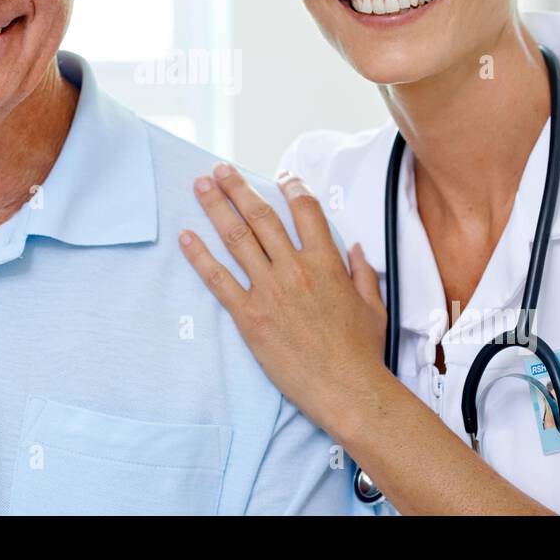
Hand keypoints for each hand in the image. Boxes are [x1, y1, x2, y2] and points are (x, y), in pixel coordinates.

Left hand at [177, 162, 387, 439]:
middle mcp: (296, 270)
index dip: (292, 188)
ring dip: (216, 208)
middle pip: (262, 216)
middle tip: (220, 169)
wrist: (348, 390)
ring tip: (200, 187)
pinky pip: (219, 280)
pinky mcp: (251, 317)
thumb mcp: (373, 306)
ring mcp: (270, 291)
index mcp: (327, 263)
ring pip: (238, 238)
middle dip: (238, 188)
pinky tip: (186, 238)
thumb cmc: (362, 353)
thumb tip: (355, 248)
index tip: (280, 175)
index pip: (306, 211)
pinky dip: (200, 257)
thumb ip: (362, 272)